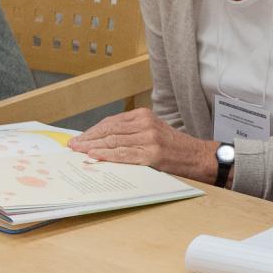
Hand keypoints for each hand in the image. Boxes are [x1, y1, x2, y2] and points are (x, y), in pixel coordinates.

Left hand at [69, 108, 217, 181]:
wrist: (199, 157)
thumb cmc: (176, 147)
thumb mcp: (154, 131)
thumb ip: (132, 133)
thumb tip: (103, 141)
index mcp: (144, 116)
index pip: (111, 122)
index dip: (92, 131)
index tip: (79, 138)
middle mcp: (146, 124)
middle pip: (109, 131)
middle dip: (88, 139)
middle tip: (73, 146)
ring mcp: (149, 139)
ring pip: (113, 142)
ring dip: (93, 148)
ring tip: (80, 153)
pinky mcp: (151, 154)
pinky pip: (123, 154)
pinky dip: (107, 156)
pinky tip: (95, 157)